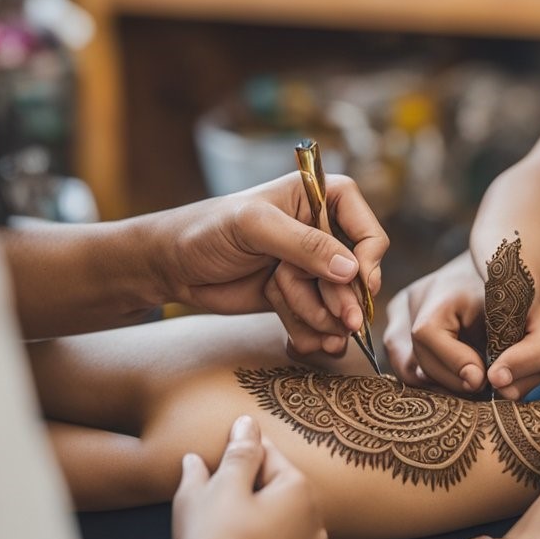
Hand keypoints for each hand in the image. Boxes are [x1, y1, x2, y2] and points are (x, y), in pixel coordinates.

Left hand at [151, 173, 388, 358]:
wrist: (170, 266)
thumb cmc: (206, 230)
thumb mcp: (255, 228)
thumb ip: (304, 245)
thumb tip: (350, 269)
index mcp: (317, 198)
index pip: (365, 226)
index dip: (369, 255)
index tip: (359, 280)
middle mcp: (318, 232)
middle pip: (357, 272)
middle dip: (345, 297)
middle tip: (345, 322)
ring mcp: (308, 267)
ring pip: (338, 300)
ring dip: (322, 317)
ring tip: (304, 324)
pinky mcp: (295, 295)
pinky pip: (317, 319)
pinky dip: (310, 331)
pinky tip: (297, 340)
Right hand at [171, 415, 327, 538]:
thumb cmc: (213, 538)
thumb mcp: (222, 485)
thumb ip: (240, 451)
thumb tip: (248, 423)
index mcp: (301, 490)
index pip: (268, 453)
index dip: (239, 450)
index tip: (220, 451)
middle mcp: (316, 517)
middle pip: (276, 482)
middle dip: (247, 480)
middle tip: (216, 488)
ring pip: (279, 510)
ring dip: (256, 505)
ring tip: (222, 513)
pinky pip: (281, 536)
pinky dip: (264, 531)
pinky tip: (242, 534)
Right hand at [384, 253, 539, 398]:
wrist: (506, 277)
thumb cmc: (523, 307)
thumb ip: (533, 356)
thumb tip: (499, 385)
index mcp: (444, 290)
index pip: (426, 334)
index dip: (455, 363)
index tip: (484, 378)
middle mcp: (413, 297)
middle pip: (416, 360)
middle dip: (453, 381)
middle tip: (481, 383)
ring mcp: (401, 310)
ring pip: (405, 369)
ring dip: (440, 383)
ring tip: (469, 377)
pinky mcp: (396, 323)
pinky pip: (403, 365)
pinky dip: (430, 377)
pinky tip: (455, 372)